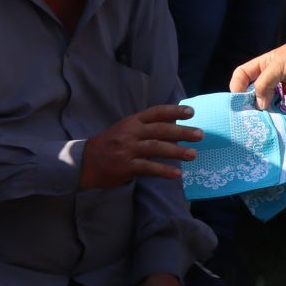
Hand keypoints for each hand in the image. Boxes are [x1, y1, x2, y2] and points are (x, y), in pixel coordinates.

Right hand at [80, 104, 200, 190]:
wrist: (85, 162)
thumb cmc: (110, 145)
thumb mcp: (126, 130)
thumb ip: (146, 128)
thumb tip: (173, 125)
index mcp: (132, 122)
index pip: (156, 112)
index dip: (174, 111)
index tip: (191, 112)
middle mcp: (130, 133)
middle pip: (160, 130)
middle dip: (182, 132)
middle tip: (200, 135)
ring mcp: (127, 149)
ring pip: (156, 148)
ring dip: (176, 151)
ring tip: (193, 155)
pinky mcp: (125, 166)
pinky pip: (148, 168)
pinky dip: (163, 171)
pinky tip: (176, 174)